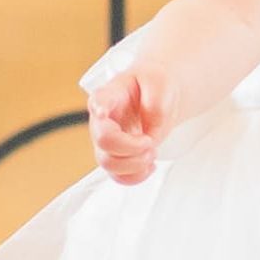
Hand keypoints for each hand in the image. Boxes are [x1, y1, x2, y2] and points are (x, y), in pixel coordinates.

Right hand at [88, 69, 165, 185]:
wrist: (158, 95)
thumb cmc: (154, 85)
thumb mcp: (161, 83)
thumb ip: (155, 104)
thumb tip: (148, 132)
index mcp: (110, 95)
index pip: (98, 101)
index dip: (98, 108)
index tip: (102, 112)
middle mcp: (102, 120)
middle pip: (104, 141)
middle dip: (132, 148)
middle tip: (150, 142)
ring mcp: (107, 140)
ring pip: (108, 164)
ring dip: (136, 164)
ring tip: (151, 153)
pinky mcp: (116, 155)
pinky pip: (118, 176)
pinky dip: (137, 176)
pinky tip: (149, 165)